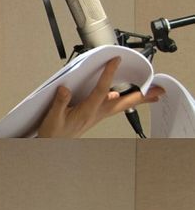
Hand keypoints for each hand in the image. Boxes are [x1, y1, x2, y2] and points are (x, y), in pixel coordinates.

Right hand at [37, 57, 164, 137]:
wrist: (53, 146)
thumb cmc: (54, 134)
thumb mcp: (53, 117)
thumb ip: (60, 102)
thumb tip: (65, 89)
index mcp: (87, 112)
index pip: (101, 90)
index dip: (108, 75)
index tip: (115, 62)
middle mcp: (95, 114)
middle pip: (122, 103)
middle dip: (141, 97)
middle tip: (157, 91)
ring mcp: (97, 116)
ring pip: (120, 105)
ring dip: (136, 99)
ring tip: (149, 94)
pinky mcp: (94, 117)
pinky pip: (112, 107)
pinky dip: (120, 101)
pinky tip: (118, 96)